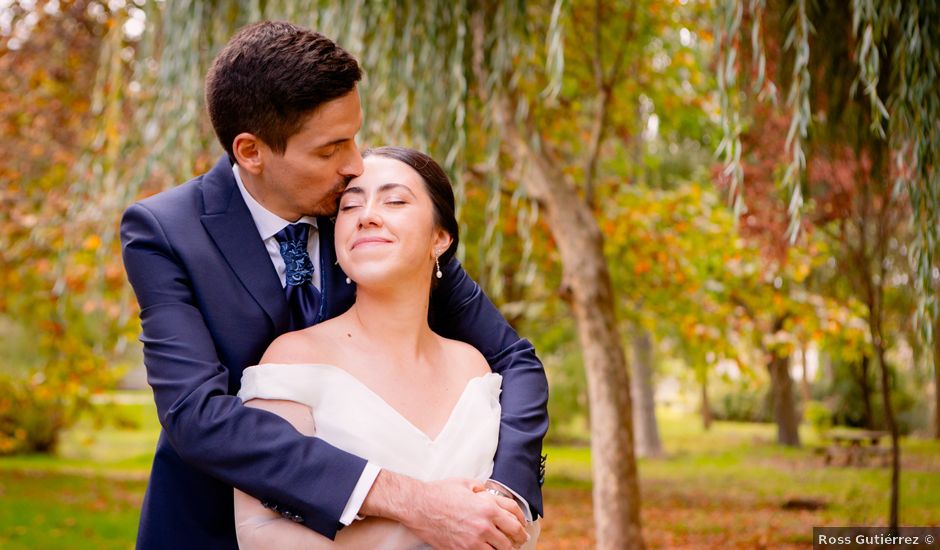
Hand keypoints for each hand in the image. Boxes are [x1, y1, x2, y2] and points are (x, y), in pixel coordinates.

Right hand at [360, 472, 527, 548]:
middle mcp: (484, 525)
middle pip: (511, 538)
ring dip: (504, 549)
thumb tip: (490, 494)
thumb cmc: (440, 492)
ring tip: (505, 547)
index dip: (522, 525)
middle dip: (517, 540)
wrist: (419, 506)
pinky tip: (489, 549)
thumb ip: (482, 489)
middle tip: (519, 541)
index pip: (515, 520)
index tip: (522, 528)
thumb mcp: (466, 483)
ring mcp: (473, 540)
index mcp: (487, 507)